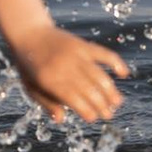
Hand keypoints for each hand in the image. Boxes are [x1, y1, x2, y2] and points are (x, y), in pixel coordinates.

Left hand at [13, 26, 128, 123]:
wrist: (28, 32)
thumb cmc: (28, 65)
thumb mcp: (30, 86)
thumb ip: (46, 102)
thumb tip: (61, 119)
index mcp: (49, 80)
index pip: (73, 99)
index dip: (85, 110)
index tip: (93, 118)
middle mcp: (64, 67)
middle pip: (89, 90)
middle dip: (101, 104)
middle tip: (109, 115)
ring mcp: (75, 54)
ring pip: (98, 75)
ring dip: (110, 90)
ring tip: (117, 102)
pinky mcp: (82, 44)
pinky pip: (103, 54)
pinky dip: (115, 62)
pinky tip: (123, 73)